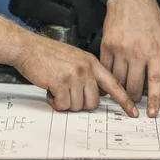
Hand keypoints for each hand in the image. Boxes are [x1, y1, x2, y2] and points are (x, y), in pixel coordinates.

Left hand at [8, 0, 105, 38]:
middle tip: (85, 38)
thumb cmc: (30, 0)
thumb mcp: (36, 6)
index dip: (85, 19)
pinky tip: (84, 30)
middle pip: (93, 4)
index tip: (83, 34)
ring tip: (84, 36)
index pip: (83, 1)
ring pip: (96, 7)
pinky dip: (90, 20)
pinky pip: (93, 9)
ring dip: (92, 22)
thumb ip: (51, 13)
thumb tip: (70, 22)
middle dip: (90, 22)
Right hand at [14, 31, 138, 116]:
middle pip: (93, 102)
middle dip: (79, 104)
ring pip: (77, 106)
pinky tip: (50, 91)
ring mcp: (74, 76)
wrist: (27, 47)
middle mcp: (86, 69)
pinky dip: (55, 103)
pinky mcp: (61, 83)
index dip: (124, 100)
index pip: (114, 84)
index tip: (132, 112)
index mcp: (92, 62)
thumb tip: (93, 95)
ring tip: (56, 89)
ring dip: (65, 103)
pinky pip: (63, 105)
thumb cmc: (47, 54)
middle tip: (67, 94)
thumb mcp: (74, 58)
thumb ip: (87, 73)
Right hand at [102, 0, 159, 116]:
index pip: (155, 81)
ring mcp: (120, 49)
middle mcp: (137, 51)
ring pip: (118, 80)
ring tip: (123, 89)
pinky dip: (108, 78)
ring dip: (121, 89)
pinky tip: (111, 79)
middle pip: (134, 85)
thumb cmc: (150, 19)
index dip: (154, 100)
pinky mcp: (106, 46)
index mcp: (155, 51)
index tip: (151, 113)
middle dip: (135, 97)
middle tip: (135, 99)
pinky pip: (106, 69)